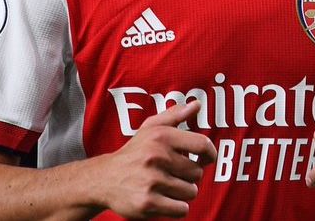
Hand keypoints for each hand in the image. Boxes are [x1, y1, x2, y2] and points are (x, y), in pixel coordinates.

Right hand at [97, 100, 216, 218]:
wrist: (104, 179)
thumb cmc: (134, 153)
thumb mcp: (150, 129)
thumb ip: (174, 115)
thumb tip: (197, 104)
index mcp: (161, 136)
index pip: (202, 145)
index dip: (210, 154)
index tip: (205, 159)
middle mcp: (156, 156)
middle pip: (197, 173)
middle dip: (188, 176)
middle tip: (172, 174)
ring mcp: (152, 180)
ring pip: (190, 192)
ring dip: (182, 193)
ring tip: (165, 186)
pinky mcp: (148, 202)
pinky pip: (181, 210)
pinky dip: (176, 208)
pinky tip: (163, 200)